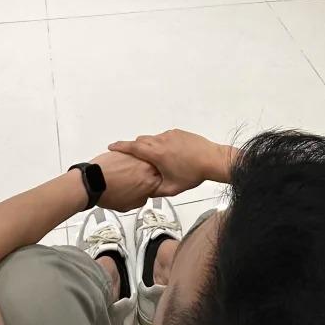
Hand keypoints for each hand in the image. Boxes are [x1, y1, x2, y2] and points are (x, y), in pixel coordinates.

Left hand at [92, 150, 160, 211]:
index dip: (156, 184)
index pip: (163, 181)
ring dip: (139, 164)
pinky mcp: (125, 149)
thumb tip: (144, 195)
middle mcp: (147, 165)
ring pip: (143, 158)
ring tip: (126, 174)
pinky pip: (131, 154)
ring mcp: (136, 155)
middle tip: (139, 180)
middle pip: (156, 167)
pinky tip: (119, 168)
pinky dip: (127, 160)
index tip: (151, 186)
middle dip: (149, 172)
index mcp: (153, 180)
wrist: (92, 182)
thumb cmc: (109, 193)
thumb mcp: (130, 205)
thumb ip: (143, 198)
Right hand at [108, 129, 233, 196]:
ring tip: (153, 159)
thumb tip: (145, 192)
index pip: (132, 147)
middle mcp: (161, 140)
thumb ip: (155, 190)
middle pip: (141, 141)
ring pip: (153, 138)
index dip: (120, 147)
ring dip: (149, 146)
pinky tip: (169, 154)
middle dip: (134, 148)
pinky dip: (161, 143)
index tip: (111, 147)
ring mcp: (170, 134)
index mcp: (156, 153)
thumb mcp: (171, 188)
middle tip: (132, 157)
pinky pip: (164, 137)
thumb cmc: (192, 174)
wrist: (212, 160)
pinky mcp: (179, 132)